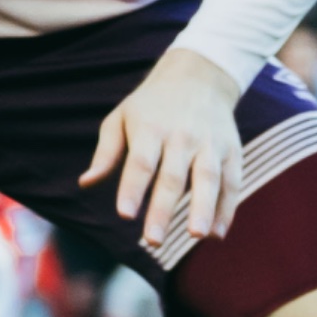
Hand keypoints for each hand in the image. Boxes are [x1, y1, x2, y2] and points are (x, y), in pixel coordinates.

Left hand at [82, 46, 247, 249]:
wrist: (200, 75)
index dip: (133, 188)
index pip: (141, 162)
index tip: (124, 214)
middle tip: (153, 241)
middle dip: (164, 210)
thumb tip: (85, 183)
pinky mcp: (231, 151)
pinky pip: (231, 182)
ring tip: (197, 236)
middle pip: (173, 177)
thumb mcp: (121, 118)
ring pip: (208, 178)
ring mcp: (210, 144)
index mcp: (151, 128)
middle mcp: (182, 136)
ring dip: (204, 208)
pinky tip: (217, 233)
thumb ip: (106, 152)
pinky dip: (226, 208)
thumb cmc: (151, 105)